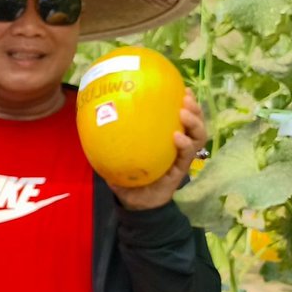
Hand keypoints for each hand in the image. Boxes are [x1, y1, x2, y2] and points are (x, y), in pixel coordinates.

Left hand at [111, 90, 208, 211]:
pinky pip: (187, 155)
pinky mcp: (181, 170)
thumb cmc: (129, 177)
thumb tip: (94, 120)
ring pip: (198, 137)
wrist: (136, 202)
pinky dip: (185, 144)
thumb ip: (112, 141)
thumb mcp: (119, 156)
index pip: (180, 117)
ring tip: (184, 113)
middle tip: (185, 98)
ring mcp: (181, 157)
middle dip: (195, 108)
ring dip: (195, 123)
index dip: (184, 102)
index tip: (181, 88)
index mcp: (166, 139)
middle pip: (195, 123)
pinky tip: (177, 137)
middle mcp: (177, 145)